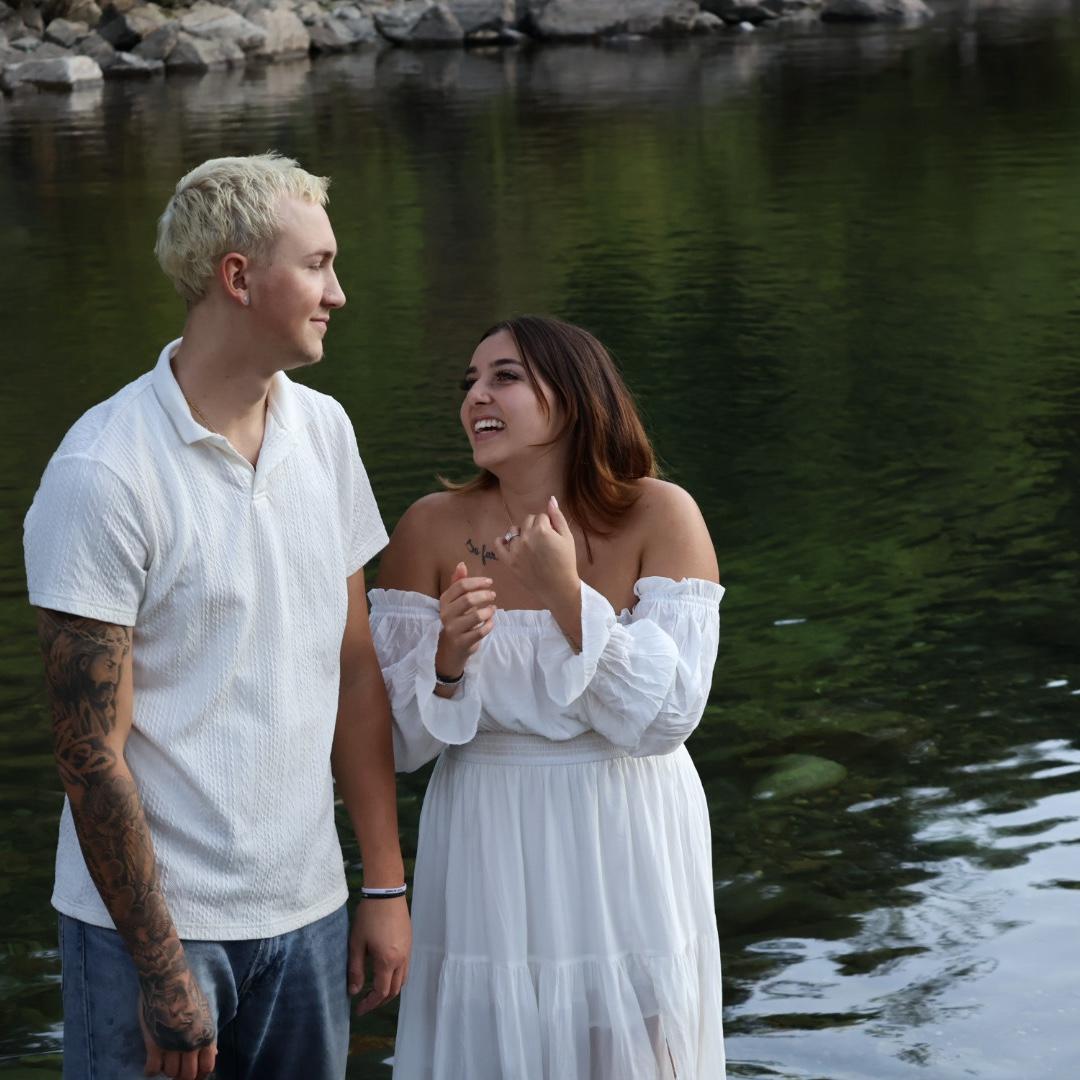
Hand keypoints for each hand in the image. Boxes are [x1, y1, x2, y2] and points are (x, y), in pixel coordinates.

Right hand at [138, 977, 216, 1079]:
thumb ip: (208, 1034)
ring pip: (170, 1073)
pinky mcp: (155, 1043)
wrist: (168, 979)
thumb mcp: (205, 1011)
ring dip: (167, 1069)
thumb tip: (214, 1054)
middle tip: (176, 1068)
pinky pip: (153, 1069)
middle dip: (182, 1075)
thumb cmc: (187, 990)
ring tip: (164, 1060)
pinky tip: (151, 1062)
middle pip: (188, 1075)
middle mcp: (192, 1043)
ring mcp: (173, 1045)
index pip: (207, 1067)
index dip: (199, 1073)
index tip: (192, 1072)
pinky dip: (151, 1070)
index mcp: (207, 1034)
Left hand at [349, 895, 411, 1015]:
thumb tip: (354, 992)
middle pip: (395, 989)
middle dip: (381, 1000)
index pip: (381, 991)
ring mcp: (408, 950)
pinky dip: (396, 977)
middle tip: (366, 1003)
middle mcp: (402, 959)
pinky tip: (384, 972)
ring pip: (403, 979)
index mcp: (387, 961)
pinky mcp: (409, 942)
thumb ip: (355, 970)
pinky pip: (406, 967)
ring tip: (375, 990)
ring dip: (390, 990)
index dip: (370, 1003)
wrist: (386, 893)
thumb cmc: (368, 917)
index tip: (359, 1009)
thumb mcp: (357, 943)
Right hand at [435, 562, 495, 677]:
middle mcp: (446, 614)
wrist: (451, 649)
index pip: (461, 586)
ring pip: (476, 616)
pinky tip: (490, 622)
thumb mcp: (455, 601)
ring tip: (492, 609)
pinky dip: (489, 625)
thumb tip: (461, 564)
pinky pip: (481, 631)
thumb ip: (458, 583)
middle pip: (468, 599)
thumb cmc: (456, 620)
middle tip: (493, 595)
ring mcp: (453, 629)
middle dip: (484, 595)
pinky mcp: (462, 642)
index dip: (477, 582)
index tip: (489, 582)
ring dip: (489, 611)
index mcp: (444, 601)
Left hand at [494, 496, 578, 613]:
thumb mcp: (567, 537)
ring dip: (521, 534)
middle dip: (535, 527)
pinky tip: (508, 543)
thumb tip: (551, 499)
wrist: (558, 587)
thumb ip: (557, 517)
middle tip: (542, 541)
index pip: (541, 517)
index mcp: (542, 530)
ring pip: (514, 530)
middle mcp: (526, 537)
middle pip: (527, 521)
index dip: (547, 524)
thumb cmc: (566, 562)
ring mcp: (516, 549)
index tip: (552, 535)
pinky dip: (501, 541)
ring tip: (530, 545)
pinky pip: (498, 544)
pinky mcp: (509, 561)